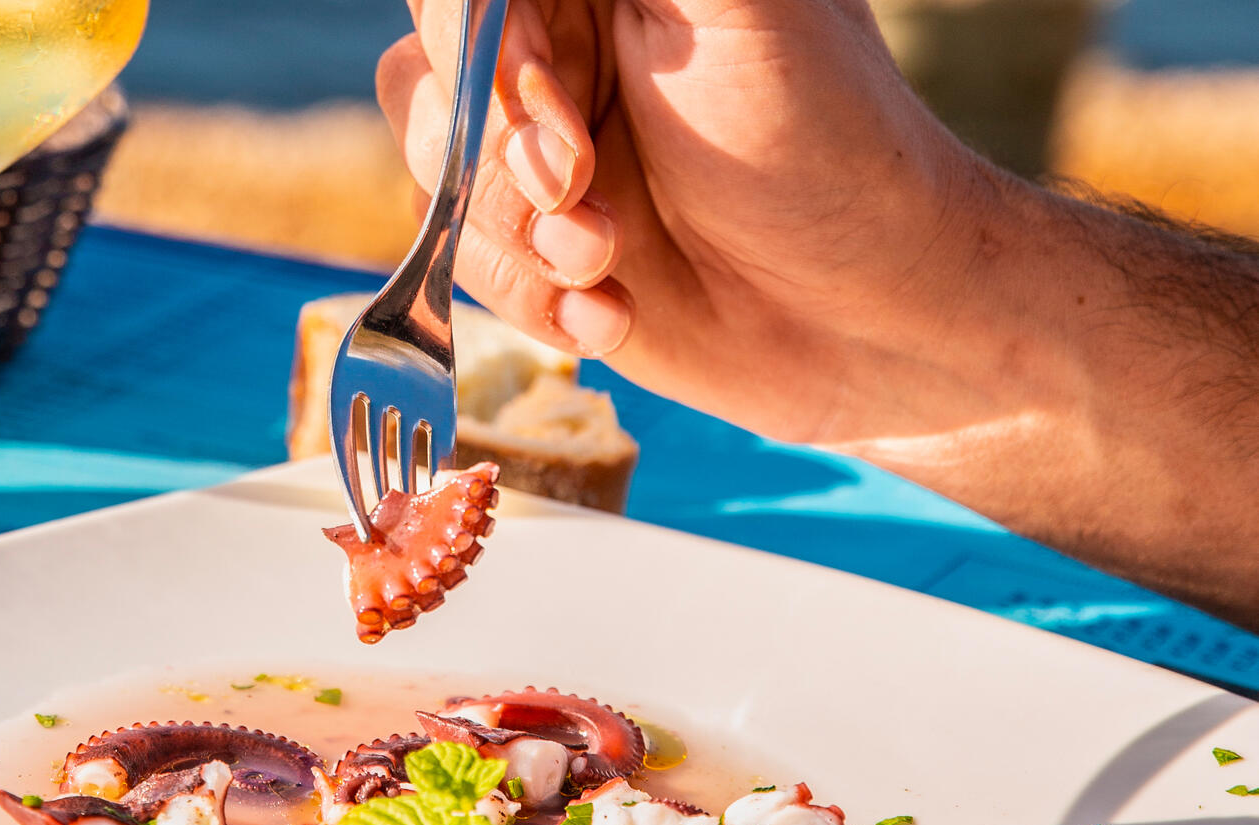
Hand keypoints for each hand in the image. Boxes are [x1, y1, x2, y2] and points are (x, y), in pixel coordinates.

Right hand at [377, 0, 992, 444]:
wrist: (864, 319)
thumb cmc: (824, 145)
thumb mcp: (737, 3)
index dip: (486, 50)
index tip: (556, 115)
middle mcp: (566, 50)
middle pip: (433, 75)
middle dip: (503, 159)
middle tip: (587, 192)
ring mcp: (545, 154)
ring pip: (438, 174)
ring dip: (520, 239)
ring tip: (610, 263)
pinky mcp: (542, 248)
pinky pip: (464, 263)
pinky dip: (533, 301)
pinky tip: (612, 314)